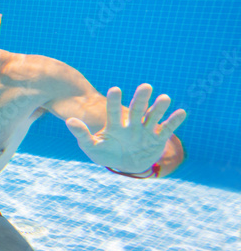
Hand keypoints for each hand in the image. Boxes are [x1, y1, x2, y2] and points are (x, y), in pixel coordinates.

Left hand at [66, 84, 186, 172]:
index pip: (113, 111)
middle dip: (140, 99)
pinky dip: (174, 121)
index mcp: (115, 125)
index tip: (115, 90)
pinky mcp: (158, 138)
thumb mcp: (91, 146)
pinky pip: (167, 128)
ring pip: (153, 116)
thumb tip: (69, 121)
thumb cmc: (106, 153)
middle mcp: (131, 124)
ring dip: (159, 108)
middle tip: (146, 86)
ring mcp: (145, 130)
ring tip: (164, 98)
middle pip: (136, 109)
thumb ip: (81, 134)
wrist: (125, 164)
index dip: (114, 101)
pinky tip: (181, 112)